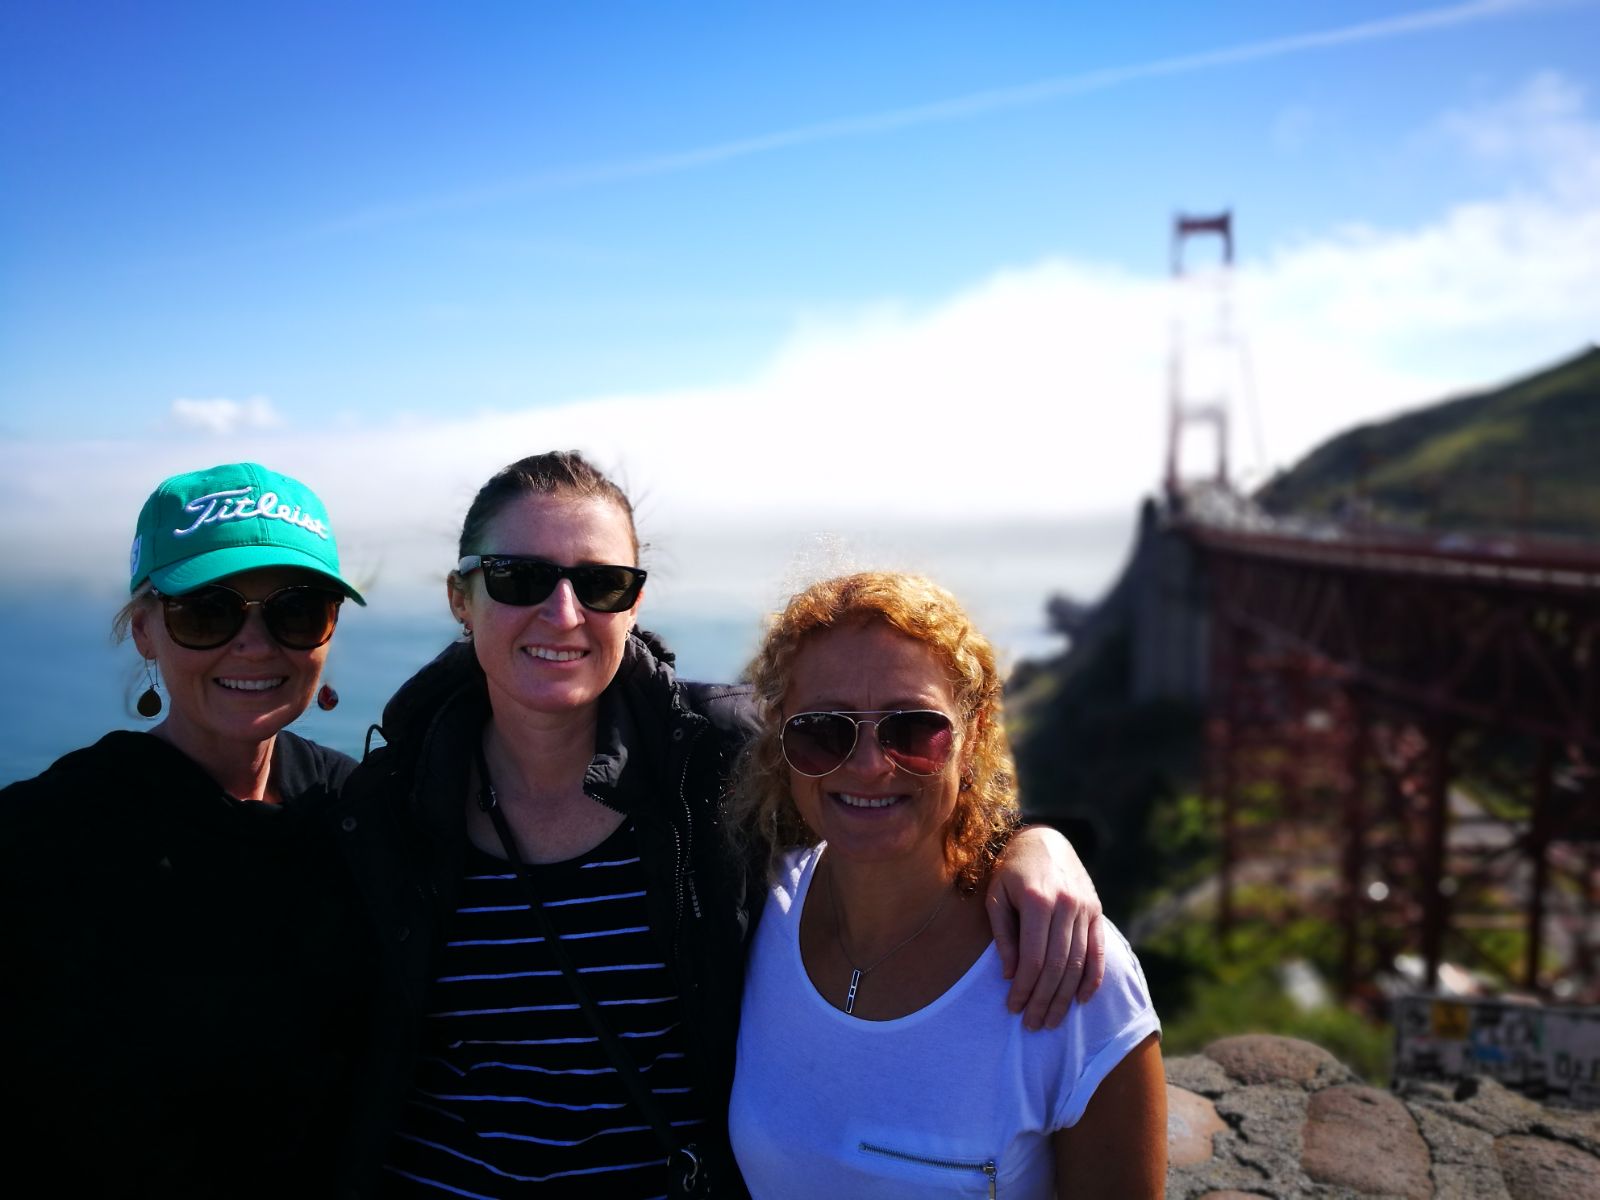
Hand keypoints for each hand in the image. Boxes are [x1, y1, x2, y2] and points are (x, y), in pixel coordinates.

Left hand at [985, 825, 1104, 1029]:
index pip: (1034, 958)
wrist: (1044, 840)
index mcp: (1038, 900)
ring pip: (1078, 962)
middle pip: (1058, 966)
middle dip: (1044, 1000)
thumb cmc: (1011, 871)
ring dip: (1065, 997)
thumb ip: (1003, 934)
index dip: (1024, 987)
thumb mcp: (996, 896)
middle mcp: (1066, 905)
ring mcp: (1085, 908)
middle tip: (1033, 1025)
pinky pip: (1098, 950)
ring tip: (1052, 1020)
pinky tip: (1081, 1000)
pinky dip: (1092, 978)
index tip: (1013, 1008)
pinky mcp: (1096, 911)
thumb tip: (1010, 974)